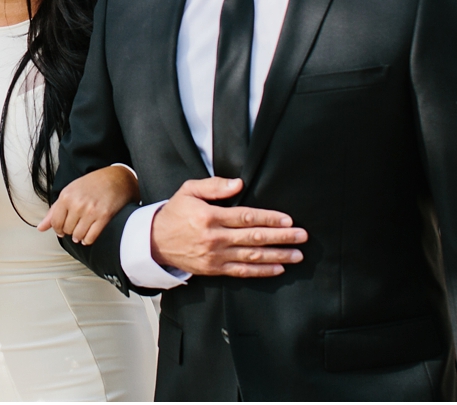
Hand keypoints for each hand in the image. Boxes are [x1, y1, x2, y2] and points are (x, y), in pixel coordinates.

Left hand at [39, 164, 138, 244]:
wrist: (116, 179)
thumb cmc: (92, 184)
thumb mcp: (70, 192)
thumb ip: (54, 211)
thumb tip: (40, 228)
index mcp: (66, 196)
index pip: (55, 222)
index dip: (58, 229)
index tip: (61, 230)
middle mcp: (77, 204)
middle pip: (66, 230)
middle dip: (69, 231)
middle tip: (74, 227)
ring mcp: (91, 211)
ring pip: (78, 235)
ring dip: (78, 237)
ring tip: (81, 232)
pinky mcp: (104, 217)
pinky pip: (91, 237)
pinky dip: (88, 240)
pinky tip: (88, 236)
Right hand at [149, 177, 307, 276]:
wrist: (154, 242)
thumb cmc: (174, 213)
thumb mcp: (188, 191)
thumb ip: (214, 186)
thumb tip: (238, 184)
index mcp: (209, 216)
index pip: (246, 217)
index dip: (269, 218)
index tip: (288, 220)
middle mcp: (214, 238)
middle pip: (254, 237)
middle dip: (281, 237)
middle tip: (301, 236)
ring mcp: (215, 256)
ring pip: (252, 257)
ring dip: (278, 256)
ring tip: (297, 255)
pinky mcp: (214, 269)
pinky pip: (242, 271)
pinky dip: (262, 271)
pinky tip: (278, 269)